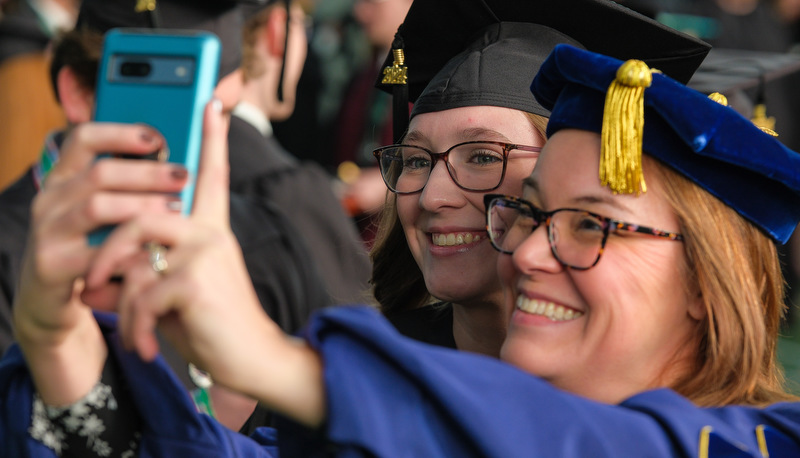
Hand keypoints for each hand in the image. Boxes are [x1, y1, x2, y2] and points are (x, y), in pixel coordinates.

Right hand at [14, 123, 186, 404]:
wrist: (50, 300)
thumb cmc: (91, 247)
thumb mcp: (103, 213)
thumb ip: (127, 186)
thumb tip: (179, 154)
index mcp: (63, 178)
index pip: (84, 139)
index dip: (120, 133)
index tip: (158, 137)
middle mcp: (50, 199)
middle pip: (99, 173)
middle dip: (146, 172)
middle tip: (183, 176)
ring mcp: (47, 231)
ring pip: (97, 207)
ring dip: (141, 206)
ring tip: (177, 209)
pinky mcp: (51, 264)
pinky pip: (96, 251)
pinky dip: (131, 248)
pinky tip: (159, 247)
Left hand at [87, 101, 325, 426]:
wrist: (252, 359)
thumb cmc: (213, 325)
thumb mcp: (172, 295)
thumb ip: (140, 277)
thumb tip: (92, 281)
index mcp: (212, 230)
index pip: (212, 174)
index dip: (211, 137)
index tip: (213, 102)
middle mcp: (212, 232)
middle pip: (142, 213)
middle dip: (106, 252)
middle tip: (91, 282)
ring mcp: (205, 252)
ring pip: (133, 254)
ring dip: (118, 295)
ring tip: (126, 325)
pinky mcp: (195, 280)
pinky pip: (140, 291)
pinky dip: (133, 324)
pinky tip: (146, 346)